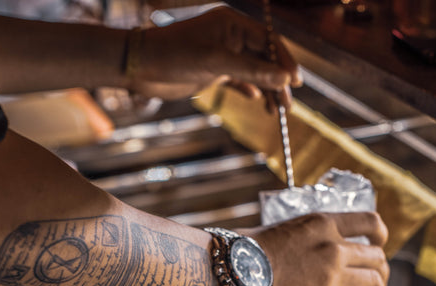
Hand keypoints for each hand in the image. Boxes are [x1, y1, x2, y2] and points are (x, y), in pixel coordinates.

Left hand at [130, 6, 301, 107]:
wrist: (139, 66)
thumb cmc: (174, 55)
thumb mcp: (216, 62)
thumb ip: (251, 70)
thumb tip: (284, 79)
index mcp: (233, 24)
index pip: (268, 41)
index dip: (284, 61)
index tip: (295, 82)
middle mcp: (230, 36)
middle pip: (263, 58)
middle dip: (277, 81)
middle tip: (287, 105)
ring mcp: (221, 54)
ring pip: (252, 71)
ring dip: (265, 89)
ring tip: (274, 110)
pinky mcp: (211, 70)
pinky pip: (238, 79)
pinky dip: (249, 89)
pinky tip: (257, 101)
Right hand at [242, 212, 389, 285]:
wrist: (230, 273)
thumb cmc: (244, 251)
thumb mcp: (282, 228)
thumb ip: (304, 236)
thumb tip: (304, 245)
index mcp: (322, 225)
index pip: (371, 222)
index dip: (379, 235)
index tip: (377, 244)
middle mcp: (333, 249)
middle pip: (376, 257)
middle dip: (378, 269)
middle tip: (372, 280)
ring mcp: (331, 279)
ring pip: (375, 282)